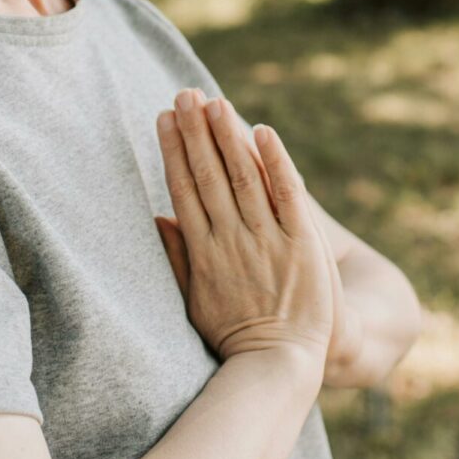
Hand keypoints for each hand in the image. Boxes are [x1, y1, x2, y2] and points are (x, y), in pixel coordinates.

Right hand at [154, 89, 333, 365]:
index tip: (163, 117)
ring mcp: (266, 241)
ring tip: (215, 102)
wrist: (280, 364)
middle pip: (208, 176)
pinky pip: (288, 197)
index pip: (184, 189)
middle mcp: (231, 240)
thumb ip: (176, 258)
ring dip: (227, 137)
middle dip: (194, 132)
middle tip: (183, 94)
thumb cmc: (234, 335)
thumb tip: (156, 218)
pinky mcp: (301, 245)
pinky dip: (276, 163)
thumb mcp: (192, 301)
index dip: (173, 150)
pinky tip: (263, 132)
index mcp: (203, 252)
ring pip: (243, 178)